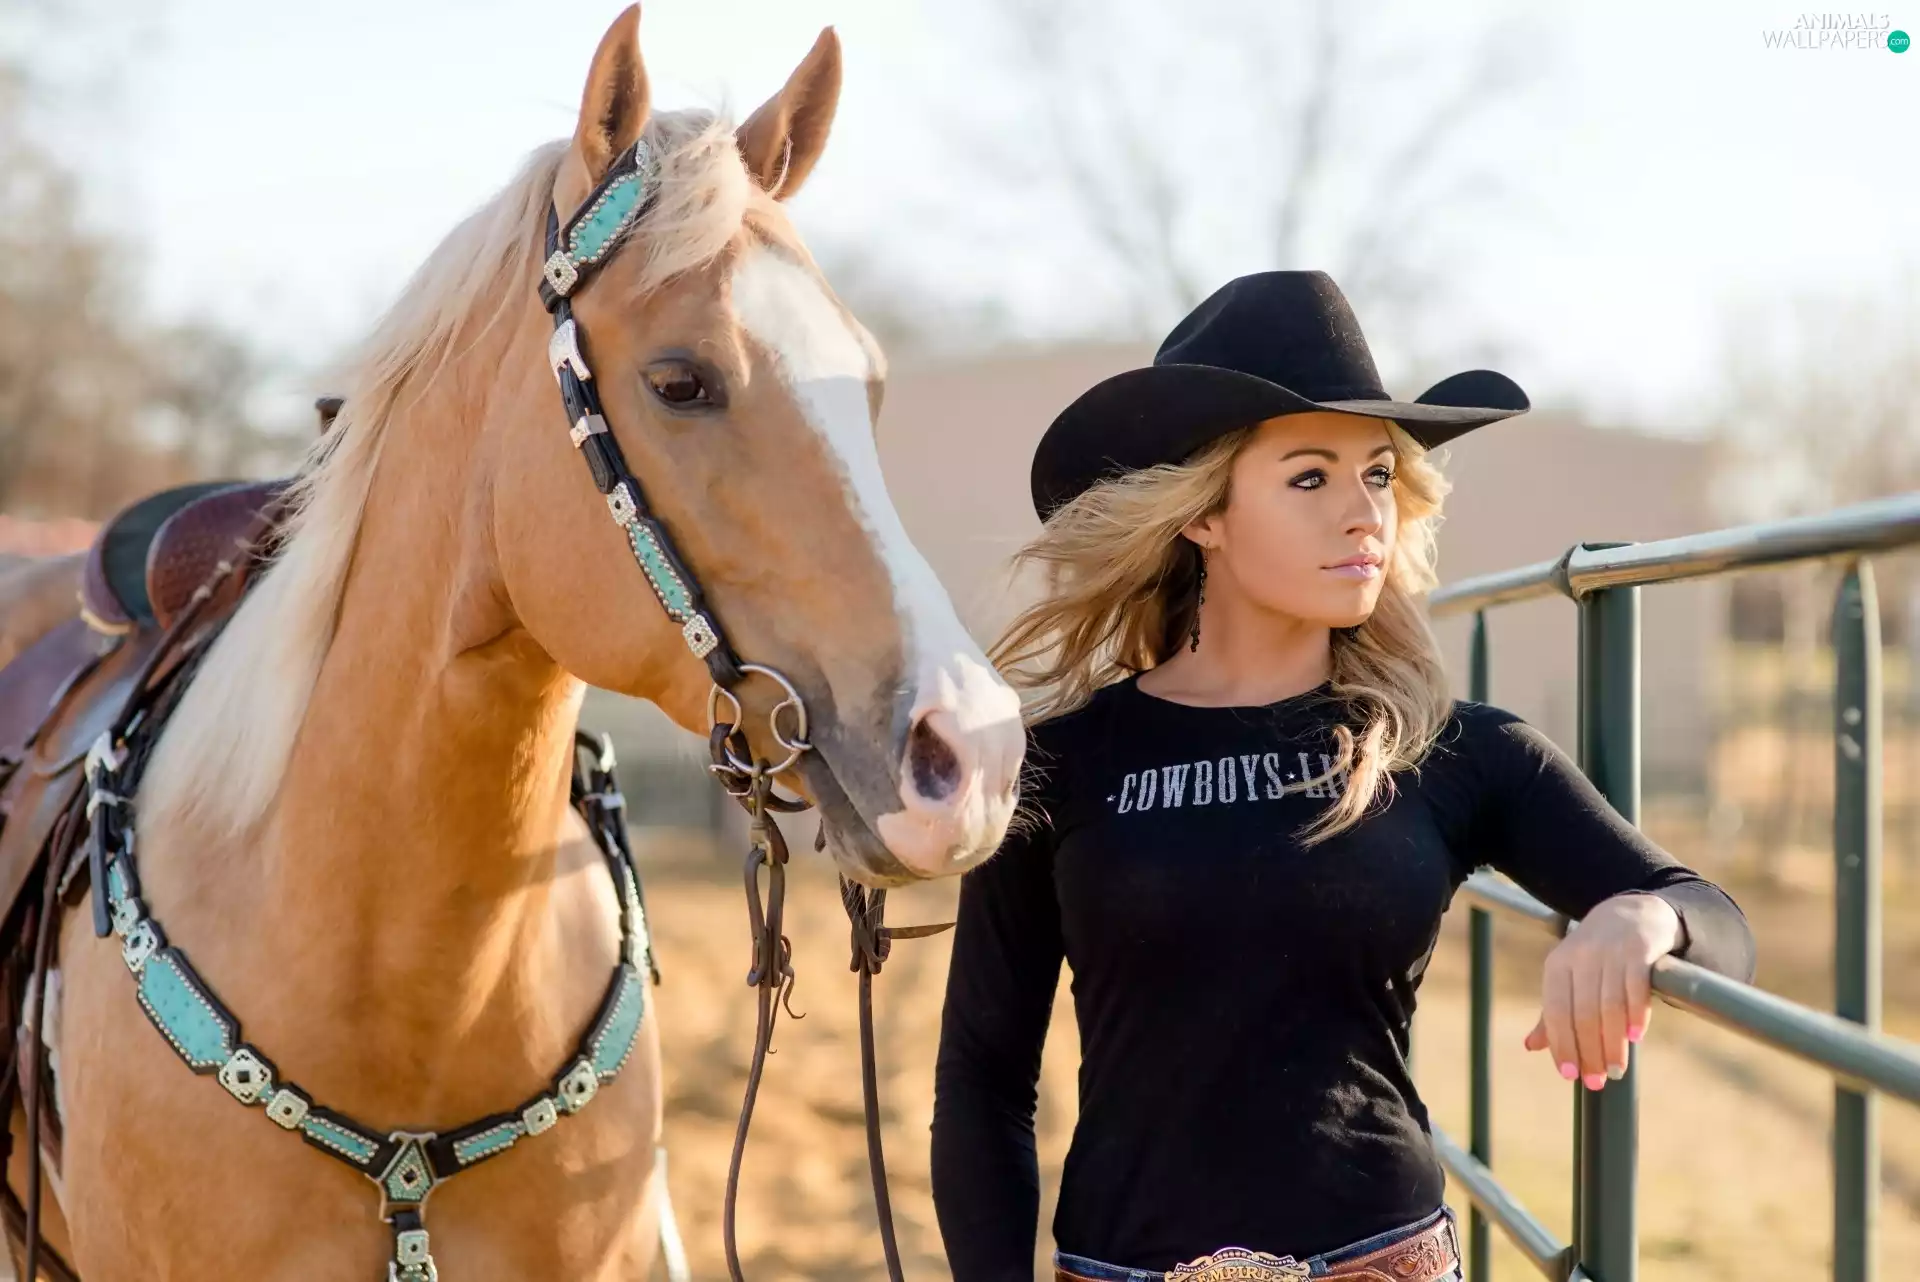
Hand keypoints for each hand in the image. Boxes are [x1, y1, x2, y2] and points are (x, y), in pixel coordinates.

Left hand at [1522, 892, 1681, 1089]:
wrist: (1630, 913)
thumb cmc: (1595, 957)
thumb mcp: (1568, 978)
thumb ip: (1554, 1012)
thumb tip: (1531, 1046)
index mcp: (1557, 965)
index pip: (1557, 1012)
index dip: (1562, 1045)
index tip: (1570, 1076)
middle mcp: (1581, 956)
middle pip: (1584, 1013)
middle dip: (1590, 1052)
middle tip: (1598, 1081)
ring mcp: (1610, 951)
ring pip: (1610, 1005)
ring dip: (1614, 1042)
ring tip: (1617, 1069)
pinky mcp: (1640, 948)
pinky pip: (1636, 986)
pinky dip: (1636, 1013)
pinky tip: (1636, 1036)